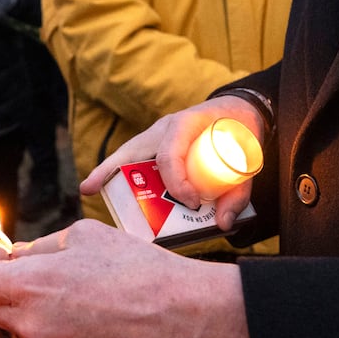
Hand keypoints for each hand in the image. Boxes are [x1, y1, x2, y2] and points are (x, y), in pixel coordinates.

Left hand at [0, 219, 252, 337]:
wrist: (185, 318)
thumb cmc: (141, 271)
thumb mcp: (86, 235)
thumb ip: (42, 246)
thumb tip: (20, 253)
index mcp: (32, 286)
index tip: (2, 256)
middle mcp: (34, 324)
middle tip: (27, 269)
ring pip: (14, 327)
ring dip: (23, 307)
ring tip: (62, 288)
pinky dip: (48, 325)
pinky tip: (81, 309)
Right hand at [81, 92, 261, 223]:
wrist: (240, 112)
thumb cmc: (242, 135)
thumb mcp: (248, 163)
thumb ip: (237, 195)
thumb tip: (221, 225)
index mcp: (187, 124)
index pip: (170, 154)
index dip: (175, 182)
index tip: (191, 203)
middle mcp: (166, 127)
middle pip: (134, 149)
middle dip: (111, 169)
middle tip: (91, 189)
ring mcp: (158, 134)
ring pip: (128, 151)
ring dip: (109, 170)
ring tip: (90, 189)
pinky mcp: (157, 143)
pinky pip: (134, 156)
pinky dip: (118, 170)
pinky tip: (104, 185)